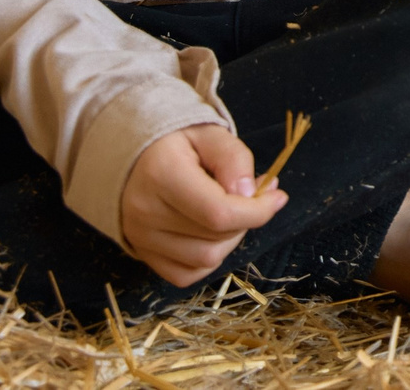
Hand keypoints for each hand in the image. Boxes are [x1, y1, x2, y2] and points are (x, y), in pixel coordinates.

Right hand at [120, 124, 286, 286]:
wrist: (132, 157)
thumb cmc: (177, 143)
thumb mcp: (210, 134)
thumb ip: (234, 159)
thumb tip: (249, 193)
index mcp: (162, 175)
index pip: (219, 213)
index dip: (257, 211)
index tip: (277, 196)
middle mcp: (146, 213)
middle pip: (216, 238)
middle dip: (246, 220)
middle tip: (252, 196)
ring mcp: (140, 238)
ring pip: (205, 260)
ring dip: (231, 240)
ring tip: (232, 212)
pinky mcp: (142, 255)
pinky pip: (186, 274)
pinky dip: (209, 259)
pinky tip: (212, 233)